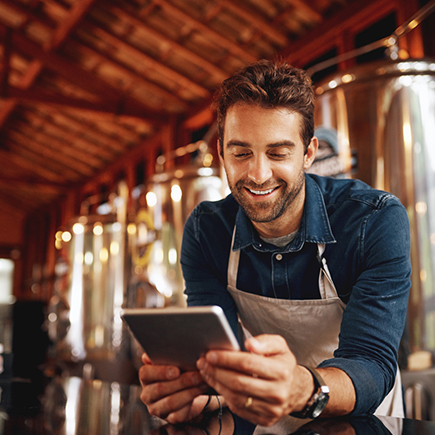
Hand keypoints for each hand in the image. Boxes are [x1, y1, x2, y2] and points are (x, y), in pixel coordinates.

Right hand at [139, 353, 210, 423]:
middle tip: (198, 375)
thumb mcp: (172, 360)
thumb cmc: (177, 371)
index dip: (161, 371)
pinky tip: (200, 392)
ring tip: (202, 382)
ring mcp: (157, 408)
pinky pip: (178, 414)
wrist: (184, 390)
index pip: (146, 373)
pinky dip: (191, 402)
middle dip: (181, 381)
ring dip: (189, 391)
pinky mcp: (169, 418)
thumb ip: (166, 354)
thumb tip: (161, 347)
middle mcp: (147, 394)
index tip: (177, 370)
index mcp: (146, 377)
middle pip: (160, 388)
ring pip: (171, 402)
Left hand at [197, 334, 312, 426]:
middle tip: (203, 362)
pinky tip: (218, 384)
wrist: (297, 389)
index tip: (211, 354)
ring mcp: (271, 409)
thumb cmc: (283, 363)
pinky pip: (239, 409)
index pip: (248, 364)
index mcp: (282, 371)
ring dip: (217, 384)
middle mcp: (278, 392)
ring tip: (206, 372)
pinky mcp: (265, 419)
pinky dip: (224, 396)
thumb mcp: (280, 345)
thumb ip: (265, 341)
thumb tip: (250, 344)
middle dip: (216, 371)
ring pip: (236, 397)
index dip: (226, 359)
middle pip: (239, 382)